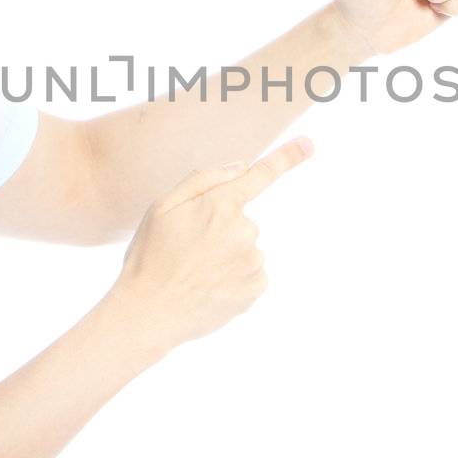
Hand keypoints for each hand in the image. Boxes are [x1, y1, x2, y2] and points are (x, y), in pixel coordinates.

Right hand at [107, 137, 315, 353]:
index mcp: (220, 204)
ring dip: (226, 256)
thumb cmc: (150, 256)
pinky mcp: (257, 287)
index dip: (287, 157)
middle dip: (220, 230)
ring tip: (195, 273)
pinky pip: (251, 272)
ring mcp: (253, 260)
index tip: (309, 144)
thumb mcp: (162, 207)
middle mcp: (244, 229)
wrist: (148, 314)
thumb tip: (241, 166)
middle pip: (241, 220)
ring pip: (245, 248)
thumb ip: (203, 179)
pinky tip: (210, 287)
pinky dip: (234, 277)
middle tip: (188, 251)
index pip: (260, 175)